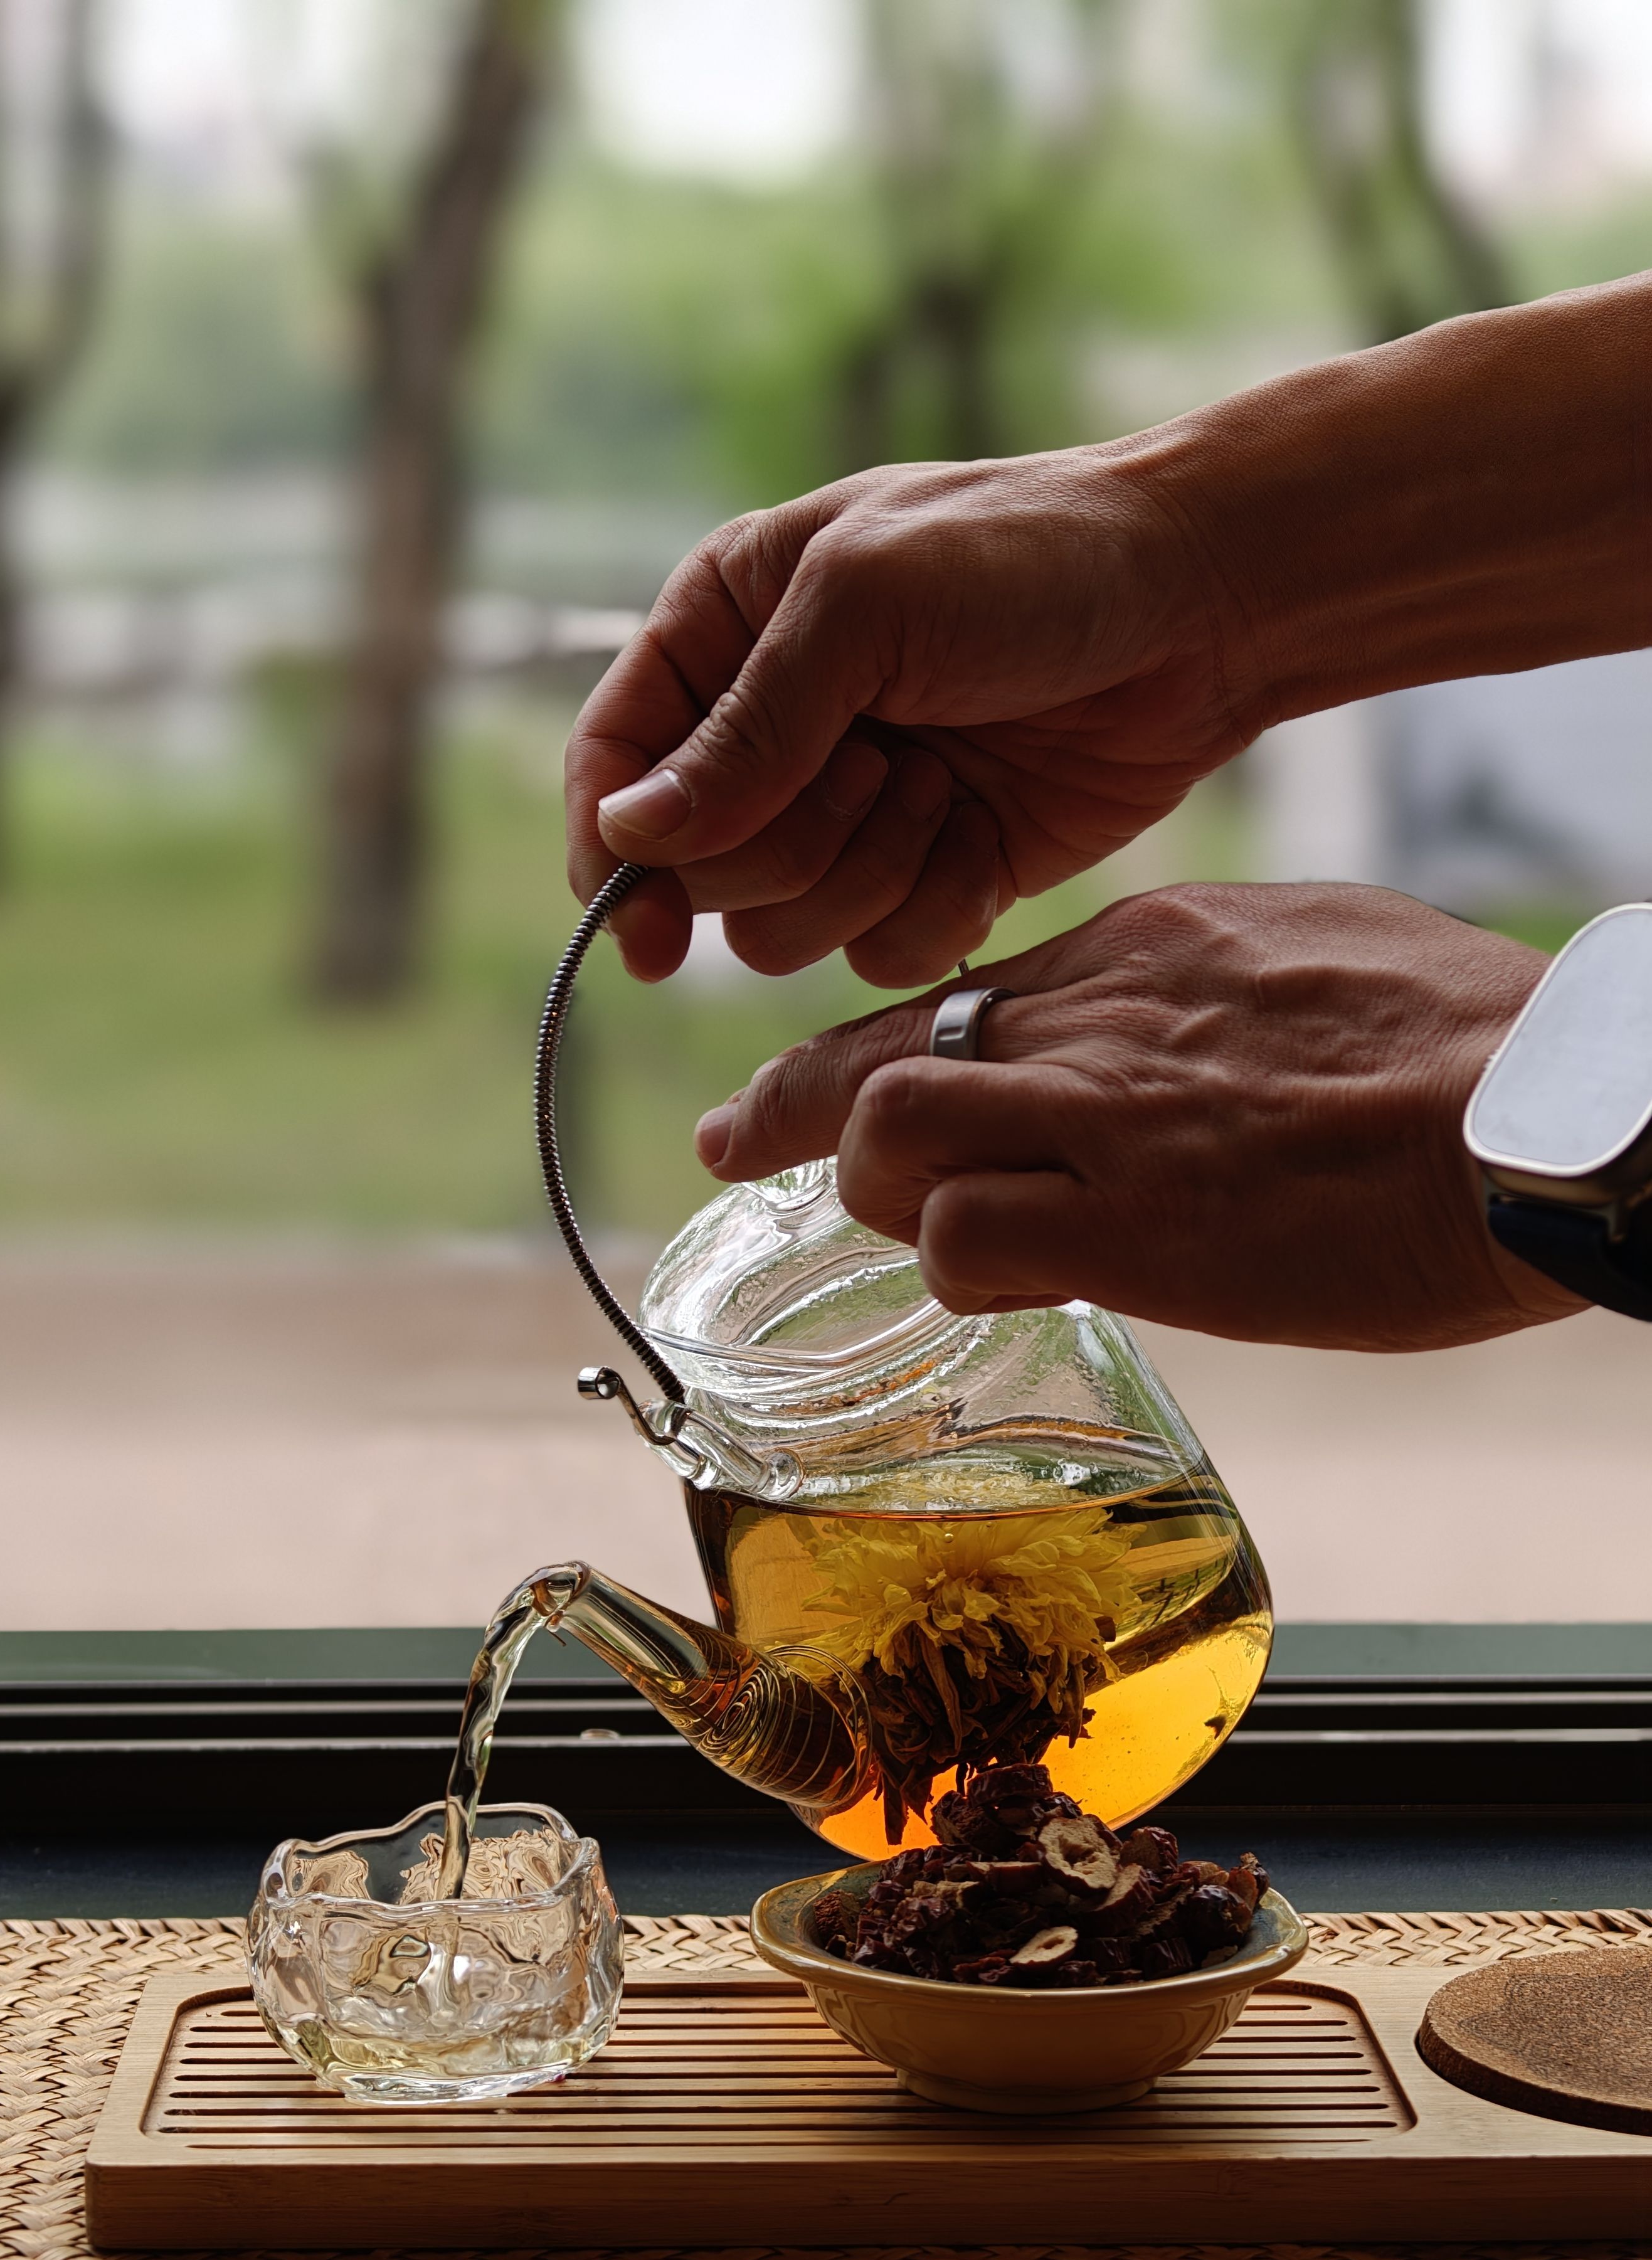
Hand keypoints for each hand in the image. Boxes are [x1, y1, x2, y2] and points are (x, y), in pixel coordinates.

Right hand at [565, 453, 1252, 985]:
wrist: (1201, 607)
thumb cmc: (1031, 558)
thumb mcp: (867, 606)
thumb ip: (744, 729)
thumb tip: (630, 837)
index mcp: (726, 629)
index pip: (613, 765)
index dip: (610, 854)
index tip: (645, 931)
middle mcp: (771, 728)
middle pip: (696, 870)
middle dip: (787, 842)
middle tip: (878, 767)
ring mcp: (846, 811)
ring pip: (779, 930)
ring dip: (866, 874)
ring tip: (942, 787)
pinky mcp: (926, 875)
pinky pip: (875, 954)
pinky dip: (934, 906)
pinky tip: (985, 834)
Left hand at [692, 883, 1579, 1351]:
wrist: (1545, 1105)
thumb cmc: (1467, 1040)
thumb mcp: (1314, 954)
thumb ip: (1202, 994)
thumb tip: (1161, 1038)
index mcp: (1146, 948)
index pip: (950, 993)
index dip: (845, 1050)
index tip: (774, 1097)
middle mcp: (1100, 1020)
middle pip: (883, 1056)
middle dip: (801, 1115)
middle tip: (740, 1157)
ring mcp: (1108, 1122)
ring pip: (894, 1137)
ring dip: (879, 1194)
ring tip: (909, 1231)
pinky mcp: (1137, 1230)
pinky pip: (967, 1244)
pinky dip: (957, 1269)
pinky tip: (1002, 1284)